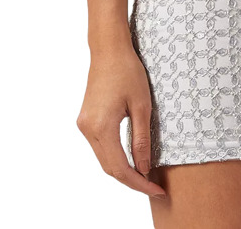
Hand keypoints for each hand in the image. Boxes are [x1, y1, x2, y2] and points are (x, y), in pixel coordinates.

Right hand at [76, 44, 166, 199]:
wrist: (108, 49)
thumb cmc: (128, 71)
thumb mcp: (142, 105)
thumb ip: (141, 139)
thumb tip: (143, 169)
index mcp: (102, 127)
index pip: (120, 168)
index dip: (138, 183)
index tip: (157, 189)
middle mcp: (88, 129)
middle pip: (109, 168)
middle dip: (132, 181)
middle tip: (154, 187)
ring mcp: (84, 125)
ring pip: (104, 159)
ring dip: (123, 170)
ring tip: (146, 176)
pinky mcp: (86, 120)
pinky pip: (101, 147)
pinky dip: (115, 156)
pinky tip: (131, 158)